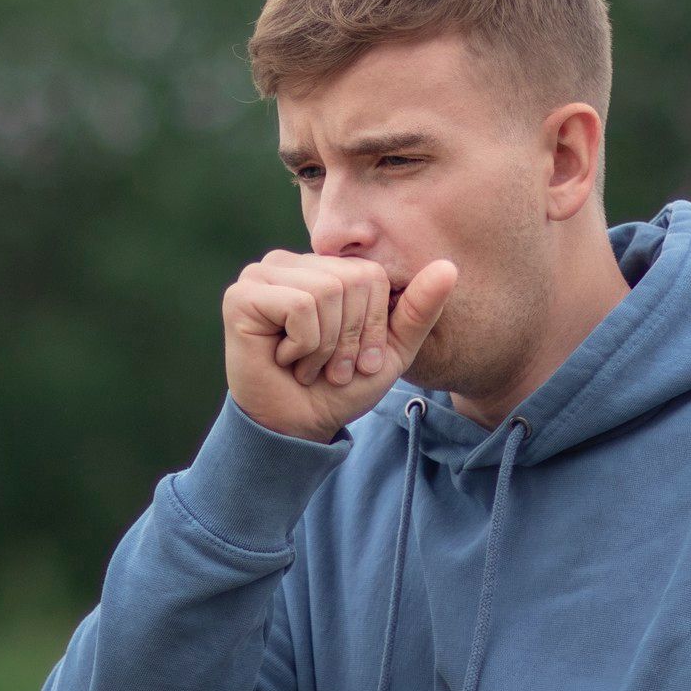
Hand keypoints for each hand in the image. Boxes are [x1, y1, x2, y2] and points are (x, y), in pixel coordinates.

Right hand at [221, 250, 457, 441]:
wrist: (297, 427)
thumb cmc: (338, 388)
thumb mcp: (389, 350)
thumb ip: (418, 309)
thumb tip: (449, 267)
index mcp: (321, 268)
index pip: (371, 275)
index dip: (372, 325)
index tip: (353, 360)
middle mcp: (289, 263)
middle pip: (351, 281)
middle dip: (349, 338)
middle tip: (327, 367)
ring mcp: (261, 275)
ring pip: (326, 292)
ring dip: (325, 346)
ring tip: (305, 365)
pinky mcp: (241, 296)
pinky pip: (300, 306)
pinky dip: (304, 345)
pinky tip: (284, 359)